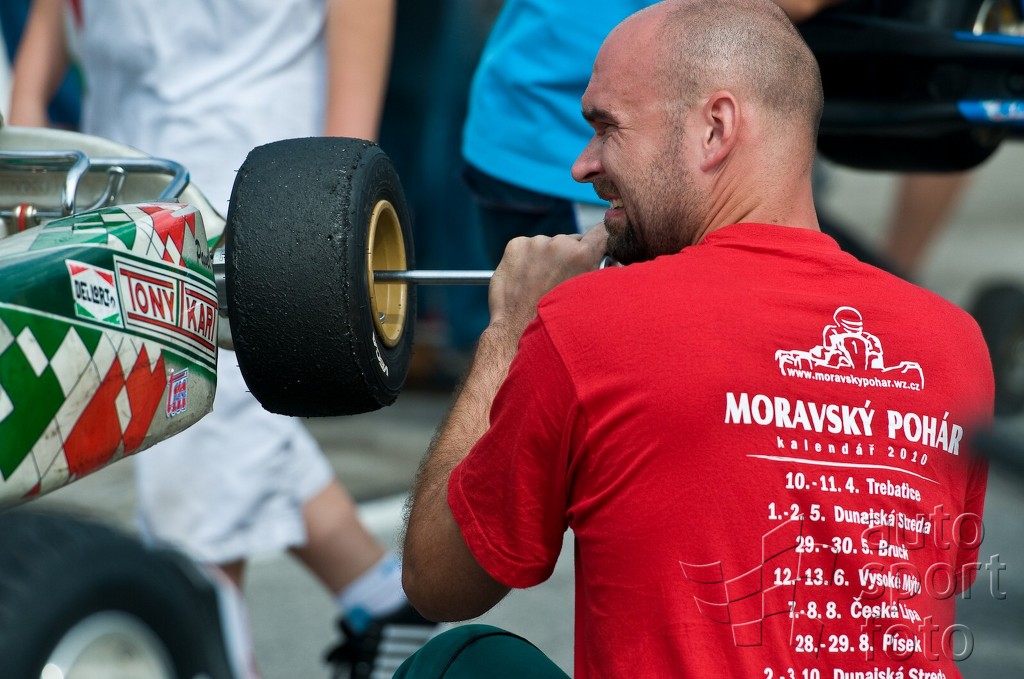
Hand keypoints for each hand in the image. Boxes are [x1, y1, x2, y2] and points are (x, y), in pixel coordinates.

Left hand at [488, 223, 608, 336]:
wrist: (517, 332)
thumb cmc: (558, 324)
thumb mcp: (591, 301)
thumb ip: (603, 276)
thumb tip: (613, 264)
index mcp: (583, 255)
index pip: (602, 231)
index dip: (603, 240)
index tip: (601, 246)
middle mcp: (559, 244)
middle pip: (573, 241)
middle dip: (571, 257)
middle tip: (563, 282)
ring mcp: (535, 243)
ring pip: (550, 245)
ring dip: (549, 259)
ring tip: (542, 286)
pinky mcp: (515, 246)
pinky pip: (528, 247)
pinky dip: (529, 259)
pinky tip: (527, 281)